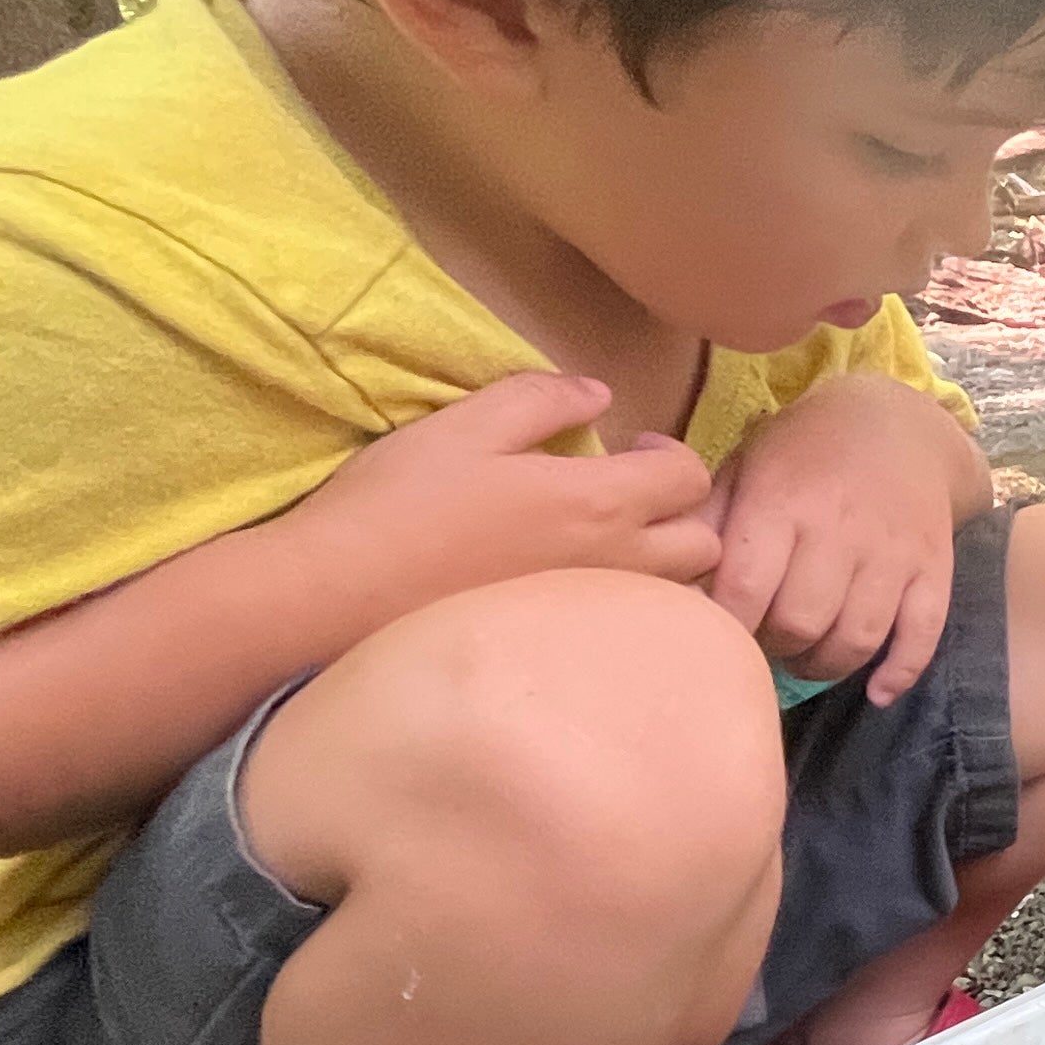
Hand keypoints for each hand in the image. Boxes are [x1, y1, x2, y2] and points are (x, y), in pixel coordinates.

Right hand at [285, 371, 722, 614]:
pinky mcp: (564, 651)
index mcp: (598, 502)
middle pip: (704, 545)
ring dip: (665, 565)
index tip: (632, 448)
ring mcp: (592, 617)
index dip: (672, 454)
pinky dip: (630, 608)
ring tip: (613, 543)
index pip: (690, 478)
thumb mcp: (465, 425)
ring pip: (676, 596)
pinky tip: (580, 589)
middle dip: (686, 514)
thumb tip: (599, 394)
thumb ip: (540, 399)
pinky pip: (632, 632)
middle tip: (633, 495)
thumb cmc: (400, 502)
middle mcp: (614, 565)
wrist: (339, 595)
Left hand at [706, 371, 979, 704]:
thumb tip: (654, 560)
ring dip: (824, 664)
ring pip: (856, 638)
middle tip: (765, 640)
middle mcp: (839, 529)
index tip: (717, 630)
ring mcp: (892, 552)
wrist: (899, 424)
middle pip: (800, 623)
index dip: (725, 626)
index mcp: (782, 502)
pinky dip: (899, 672)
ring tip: (805, 656)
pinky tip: (877, 692)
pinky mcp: (933, 569)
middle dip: (773, 647)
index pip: (745, 589)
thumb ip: (704, 518)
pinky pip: (921, 635)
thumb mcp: (745, 466)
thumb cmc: (804, 452)